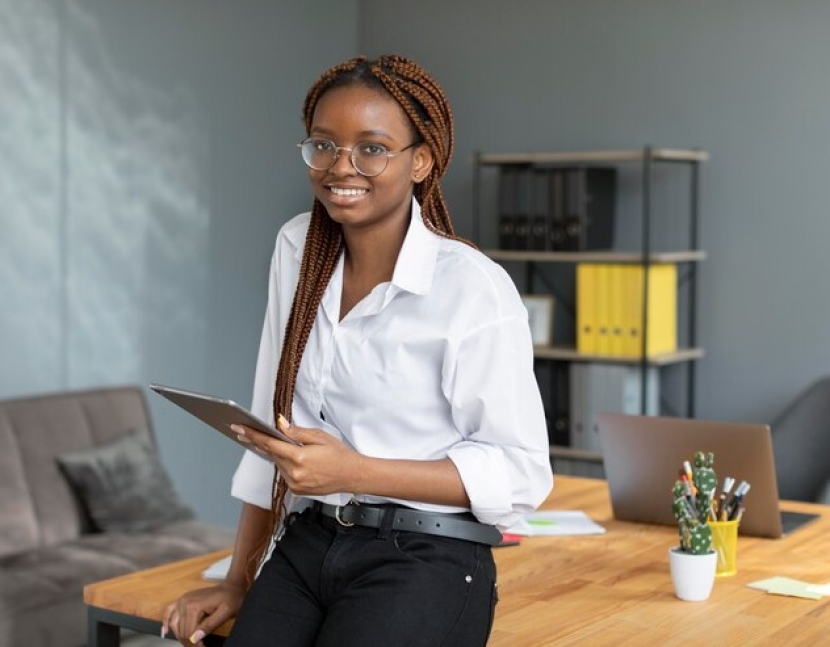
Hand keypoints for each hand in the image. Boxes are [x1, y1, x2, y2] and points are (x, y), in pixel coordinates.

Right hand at [161, 582, 244, 645]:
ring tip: (189, 643)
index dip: (196, 644)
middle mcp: (185, 602)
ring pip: (174, 624)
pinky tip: (165, 632)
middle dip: (189, 642)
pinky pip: (169, 611)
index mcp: (194, 606)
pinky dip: (165, 621)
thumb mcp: (225, 613)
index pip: (189, 633)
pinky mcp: (183, 599)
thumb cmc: (231, 598)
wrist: (232, 587)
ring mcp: (183, 600)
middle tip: (200, 646)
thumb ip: (209, 626)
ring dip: (180, 636)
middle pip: (181, 630)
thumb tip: (195, 638)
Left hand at [232, 416, 363, 495]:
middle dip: (266, 443)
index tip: (238, 428)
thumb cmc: (339, 454)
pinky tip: (297, 460)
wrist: (352, 476)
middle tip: (252, 432)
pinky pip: (285, 474)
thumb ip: (297, 432)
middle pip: (272, 454)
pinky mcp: (297, 491)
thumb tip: (279, 425)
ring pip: (278, 465)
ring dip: (279, 455)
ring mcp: (295, 485)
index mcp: (299, 458)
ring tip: (288, 447)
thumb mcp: (320, 437)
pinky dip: (287, 465)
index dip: (252, 435)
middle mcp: (294, 474)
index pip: (269, 444)